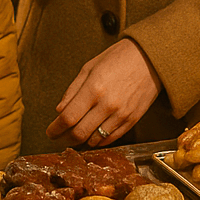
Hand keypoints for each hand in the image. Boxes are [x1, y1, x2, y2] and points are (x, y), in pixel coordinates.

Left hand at [46, 39, 161, 146]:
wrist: (149, 59)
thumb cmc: (118, 58)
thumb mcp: (89, 67)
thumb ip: (73, 90)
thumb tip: (59, 110)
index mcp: (94, 88)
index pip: (68, 117)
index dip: (55, 128)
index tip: (50, 132)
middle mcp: (107, 105)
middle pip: (79, 133)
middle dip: (65, 137)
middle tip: (59, 136)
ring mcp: (121, 115)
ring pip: (95, 139)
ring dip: (82, 140)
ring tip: (75, 134)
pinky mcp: (132, 121)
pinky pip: (111, 139)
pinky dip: (98, 140)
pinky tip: (92, 134)